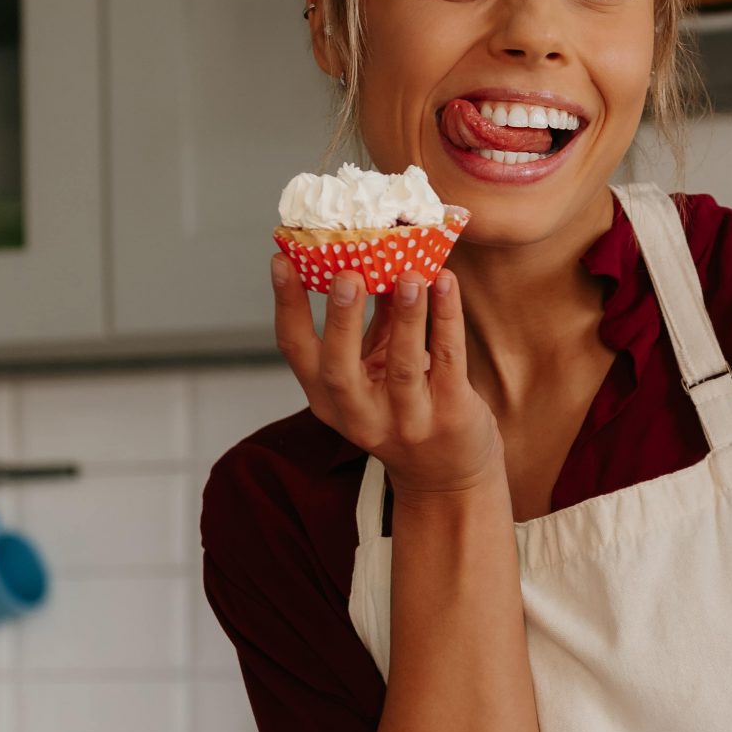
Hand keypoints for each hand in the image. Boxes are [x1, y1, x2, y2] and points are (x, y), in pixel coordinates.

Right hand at [271, 258, 502, 496]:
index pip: (295, 351)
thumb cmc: (405, 409)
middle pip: (339, 369)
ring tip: (408, 273)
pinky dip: (446, 319)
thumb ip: (372, 320)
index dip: (287, 305)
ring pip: (401, 366)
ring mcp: (406, 420)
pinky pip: (447, 361)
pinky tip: (446, 282)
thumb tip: (373, 254)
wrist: (448, 477)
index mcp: (329, 399)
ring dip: (405, 317)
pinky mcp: (449, 416)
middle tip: (346, 274)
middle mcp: (360, 415)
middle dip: (340, 320)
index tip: (282, 259)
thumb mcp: (375, 369)